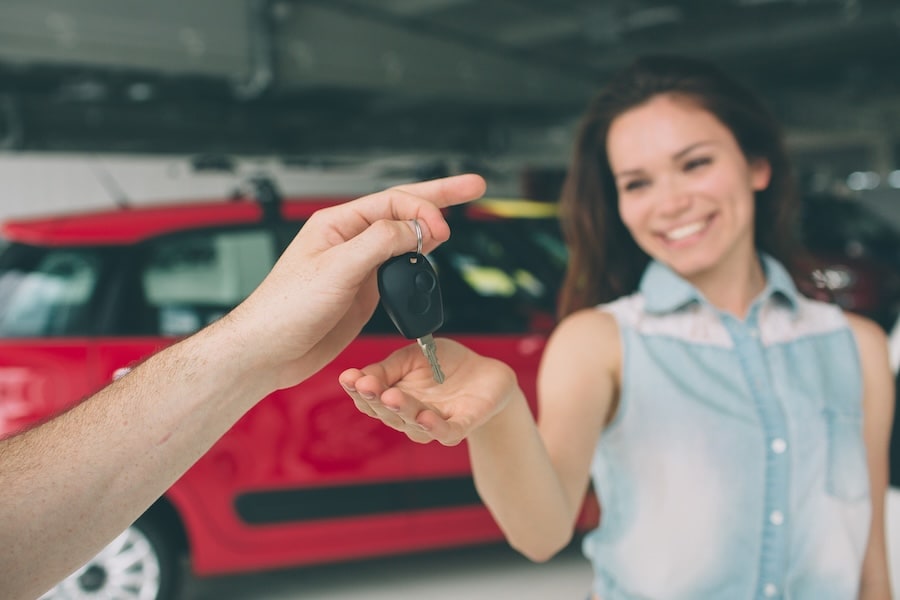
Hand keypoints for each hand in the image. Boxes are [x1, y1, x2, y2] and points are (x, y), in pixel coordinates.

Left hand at [230, 174, 485, 390]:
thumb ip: (379, 243)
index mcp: (337, 224)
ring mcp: (358, 265)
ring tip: (455, 221)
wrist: (269, 351)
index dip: (423, 207)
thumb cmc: (285, 308)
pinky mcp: (363, 291)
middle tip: (474, 186)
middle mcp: (349, 240)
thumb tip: (417, 228)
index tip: (443, 226)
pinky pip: (397, 267)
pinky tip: (431, 256)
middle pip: (402, 210)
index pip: (391, 201)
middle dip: (439, 197)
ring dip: (430, 229)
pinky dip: (419, 260)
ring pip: (403, 238)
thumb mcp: (336, 269)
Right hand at [339, 339, 517, 445]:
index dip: (357, 390)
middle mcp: (410, 415)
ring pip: (414, 424)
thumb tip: (358, 376)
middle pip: (388, 413)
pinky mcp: (461, 425)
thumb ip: (386, 368)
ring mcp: (435, 422)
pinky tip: (426, 418)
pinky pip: (447, 432)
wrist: (486, 374)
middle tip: (366, 385)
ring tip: (391, 397)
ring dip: (402, 411)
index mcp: (395, 397)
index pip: (370, 400)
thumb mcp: (411, 357)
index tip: (348, 377)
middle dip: (376, 399)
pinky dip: (436, 428)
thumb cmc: (445, 365)